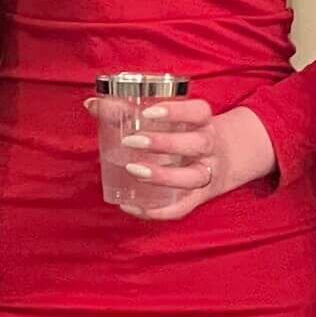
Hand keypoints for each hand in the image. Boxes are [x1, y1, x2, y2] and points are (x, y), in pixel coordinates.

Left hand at [82, 97, 277, 220]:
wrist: (223, 158)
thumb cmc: (182, 132)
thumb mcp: (165, 118)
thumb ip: (127, 110)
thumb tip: (92, 104)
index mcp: (203, 122)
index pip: (199, 112)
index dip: (177, 111)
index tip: (148, 113)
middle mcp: (209, 146)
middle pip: (197, 144)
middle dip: (164, 143)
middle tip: (131, 141)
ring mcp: (207, 173)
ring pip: (193, 177)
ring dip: (164, 176)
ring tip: (134, 170)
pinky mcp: (198, 197)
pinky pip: (183, 208)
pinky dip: (159, 211)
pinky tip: (132, 206)